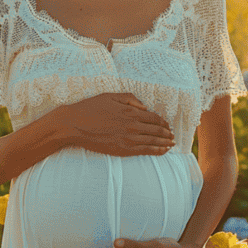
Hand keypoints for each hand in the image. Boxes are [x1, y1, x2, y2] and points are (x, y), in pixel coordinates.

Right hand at [59, 93, 174, 156]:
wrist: (74, 125)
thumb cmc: (90, 108)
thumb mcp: (111, 96)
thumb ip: (130, 99)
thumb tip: (145, 107)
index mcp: (131, 112)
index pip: (154, 118)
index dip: (163, 122)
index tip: (167, 125)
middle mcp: (133, 125)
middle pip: (157, 130)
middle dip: (167, 133)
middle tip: (173, 136)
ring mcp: (129, 139)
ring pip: (153, 141)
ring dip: (165, 143)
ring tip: (171, 144)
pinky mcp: (123, 149)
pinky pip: (145, 151)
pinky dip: (157, 151)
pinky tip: (163, 151)